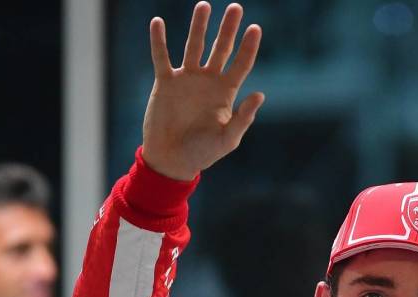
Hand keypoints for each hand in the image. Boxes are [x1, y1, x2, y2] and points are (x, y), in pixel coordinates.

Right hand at [142, 2, 264, 180]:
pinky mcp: (165, 83)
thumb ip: (243, 118)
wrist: (171, 160)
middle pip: (221, 48)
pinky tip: (157, 22)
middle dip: (228, 28)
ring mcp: (187, 80)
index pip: (241, 63)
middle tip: (235, 7)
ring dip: (198, 26)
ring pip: (194, 46)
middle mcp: (208, 81)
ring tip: (203, 5)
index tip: (255, 28)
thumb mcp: (227, 139)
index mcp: (226, 92)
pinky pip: (161, 57)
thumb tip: (260, 94)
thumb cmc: (202, 153)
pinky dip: (159, 40)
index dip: (249, 46)